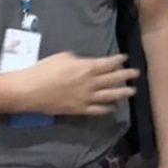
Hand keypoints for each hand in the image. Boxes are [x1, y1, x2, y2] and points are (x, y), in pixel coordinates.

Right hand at [23, 52, 137, 115]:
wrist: (30, 91)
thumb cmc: (44, 70)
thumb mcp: (63, 57)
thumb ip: (78, 60)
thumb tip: (85, 63)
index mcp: (86, 68)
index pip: (107, 64)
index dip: (118, 61)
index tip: (125, 58)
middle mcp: (90, 84)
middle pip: (112, 79)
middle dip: (126, 76)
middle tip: (136, 74)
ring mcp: (86, 98)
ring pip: (109, 96)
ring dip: (122, 93)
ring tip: (132, 92)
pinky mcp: (79, 110)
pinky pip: (97, 110)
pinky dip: (106, 109)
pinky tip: (112, 107)